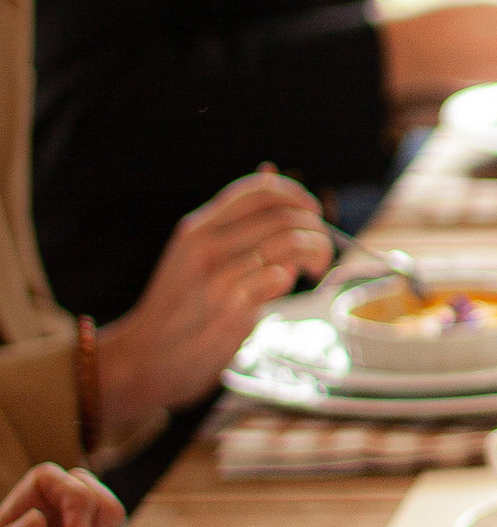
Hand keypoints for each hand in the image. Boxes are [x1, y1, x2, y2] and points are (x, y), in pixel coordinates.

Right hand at [93, 167, 336, 441]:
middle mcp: (205, 245)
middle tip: (320, 253)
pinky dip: (290, 278)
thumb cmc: (180, 305)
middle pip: (283, 217)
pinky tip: (284, 289)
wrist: (146, 355)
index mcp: (199, 227)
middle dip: (316, 230)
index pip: (258, 190)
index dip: (296, 195)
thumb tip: (272, 171)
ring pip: (288, 244)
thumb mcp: (198, 251)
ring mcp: (215, 276)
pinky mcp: (227, 307)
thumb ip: (236, 219)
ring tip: (314, 269)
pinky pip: (276, 277)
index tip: (313, 213)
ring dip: (315, 253)